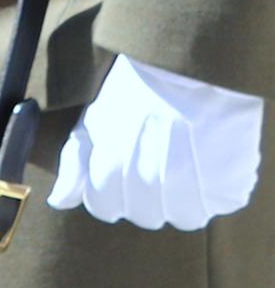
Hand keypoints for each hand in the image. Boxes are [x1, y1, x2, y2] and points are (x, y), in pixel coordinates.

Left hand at [53, 57, 265, 229]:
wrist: (189, 70)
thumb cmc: (135, 94)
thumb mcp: (93, 122)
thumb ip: (74, 167)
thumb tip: (60, 201)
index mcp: (110, 176)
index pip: (103, 209)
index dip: (108, 188)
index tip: (120, 166)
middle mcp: (149, 190)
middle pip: (143, 216)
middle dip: (143, 193)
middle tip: (154, 157)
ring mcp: (191, 194)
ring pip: (181, 217)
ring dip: (180, 196)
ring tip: (182, 158)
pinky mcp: (228, 191)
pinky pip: (217, 205)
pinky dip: (214, 189)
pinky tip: (207, 159)